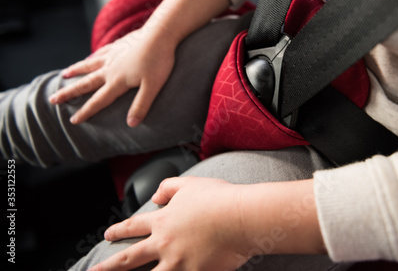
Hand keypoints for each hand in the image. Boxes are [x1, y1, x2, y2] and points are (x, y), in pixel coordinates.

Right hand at [49, 28, 174, 126]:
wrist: (160, 33)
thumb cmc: (159, 61)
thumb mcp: (153, 86)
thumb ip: (141, 105)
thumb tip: (131, 124)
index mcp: (117, 81)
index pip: (98, 100)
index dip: (86, 112)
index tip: (73, 120)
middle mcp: (110, 68)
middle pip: (86, 83)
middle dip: (69, 93)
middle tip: (52, 99)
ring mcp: (113, 54)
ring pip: (89, 64)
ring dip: (75, 70)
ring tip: (63, 75)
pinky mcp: (119, 45)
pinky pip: (100, 52)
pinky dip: (92, 56)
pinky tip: (90, 57)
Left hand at [88, 177, 251, 270]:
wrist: (240, 217)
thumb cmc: (219, 199)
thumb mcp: (190, 184)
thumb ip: (169, 187)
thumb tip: (156, 197)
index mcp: (163, 220)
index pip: (134, 226)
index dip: (119, 230)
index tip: (108, 234)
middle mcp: (164, 243)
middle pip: (129, 258)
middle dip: (108, 267)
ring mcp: (177, 262)